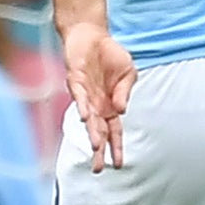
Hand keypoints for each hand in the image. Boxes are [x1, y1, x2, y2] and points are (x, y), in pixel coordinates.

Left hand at [61, 21, 135, 171]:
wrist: (92, 35)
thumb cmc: (110, 56)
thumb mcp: (128, 74)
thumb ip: (125, 92)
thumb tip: (122, 110)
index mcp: (109, 105)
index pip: (114, 131)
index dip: (116, 147)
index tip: (118, 165)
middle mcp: (96, 104)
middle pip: (99, 132)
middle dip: (99, 150)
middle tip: (98, 169)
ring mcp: (85, 94)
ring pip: (89, 118)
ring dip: (93, 133)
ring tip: (96, 148)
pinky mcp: (76, 79)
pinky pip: (79, 96)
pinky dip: (83, 107)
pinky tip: (86, 118)